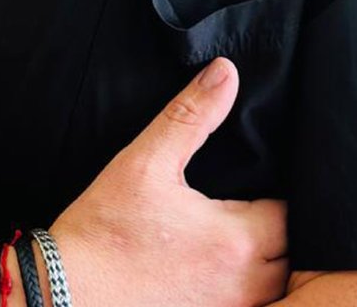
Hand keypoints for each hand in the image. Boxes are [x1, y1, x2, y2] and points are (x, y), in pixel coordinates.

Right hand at [50, 56, 288, 306]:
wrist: (64, 292)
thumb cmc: (104, 230)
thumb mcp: (145, 162)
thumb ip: (191, 115)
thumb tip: (226, 73)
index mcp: (236, 240)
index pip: (289, 212)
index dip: (278, 191)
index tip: (256, 180)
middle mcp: (243, 285)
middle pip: (291, 254)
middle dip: (280, 228)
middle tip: (252, 204)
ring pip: (275, 286)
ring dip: (268, 262)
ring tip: (241, 235)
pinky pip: (248, 304)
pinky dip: (243, 287)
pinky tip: (214, 267)